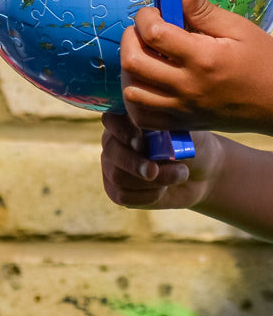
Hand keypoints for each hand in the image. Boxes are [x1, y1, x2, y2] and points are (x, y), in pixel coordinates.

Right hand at [101, 111, 222, 210]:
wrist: (202, 174)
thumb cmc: (194, 145)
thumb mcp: (186, 132)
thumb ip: (168, 128)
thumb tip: (154, 132)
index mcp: (126, 119)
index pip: (112, 120)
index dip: (123, 131)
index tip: (141, 143)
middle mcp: (113, 141)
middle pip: (112, 151)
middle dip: (134, 164)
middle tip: (154, 171)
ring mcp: (112, 166)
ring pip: (118, 176)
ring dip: (152, 181)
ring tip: (179, 175)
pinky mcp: (116, 189)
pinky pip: (123, 196)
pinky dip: (148, 196)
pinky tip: (163, 189)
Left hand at [120, 0, 272, 134]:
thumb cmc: (262, 62)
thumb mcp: (238, 30)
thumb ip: (203, 9)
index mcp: (203, 58)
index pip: (154, 33)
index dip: (146, 17)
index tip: (154, 13)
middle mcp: (188, 86)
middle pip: (133, 62)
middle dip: (130, 39)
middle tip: (144, 32)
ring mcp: (182, 109)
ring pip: (131, 91)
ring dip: (130, 70)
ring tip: (146, 56)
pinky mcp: (181, 124)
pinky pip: (141, 117)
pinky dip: (135, 99)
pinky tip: (146, 83)